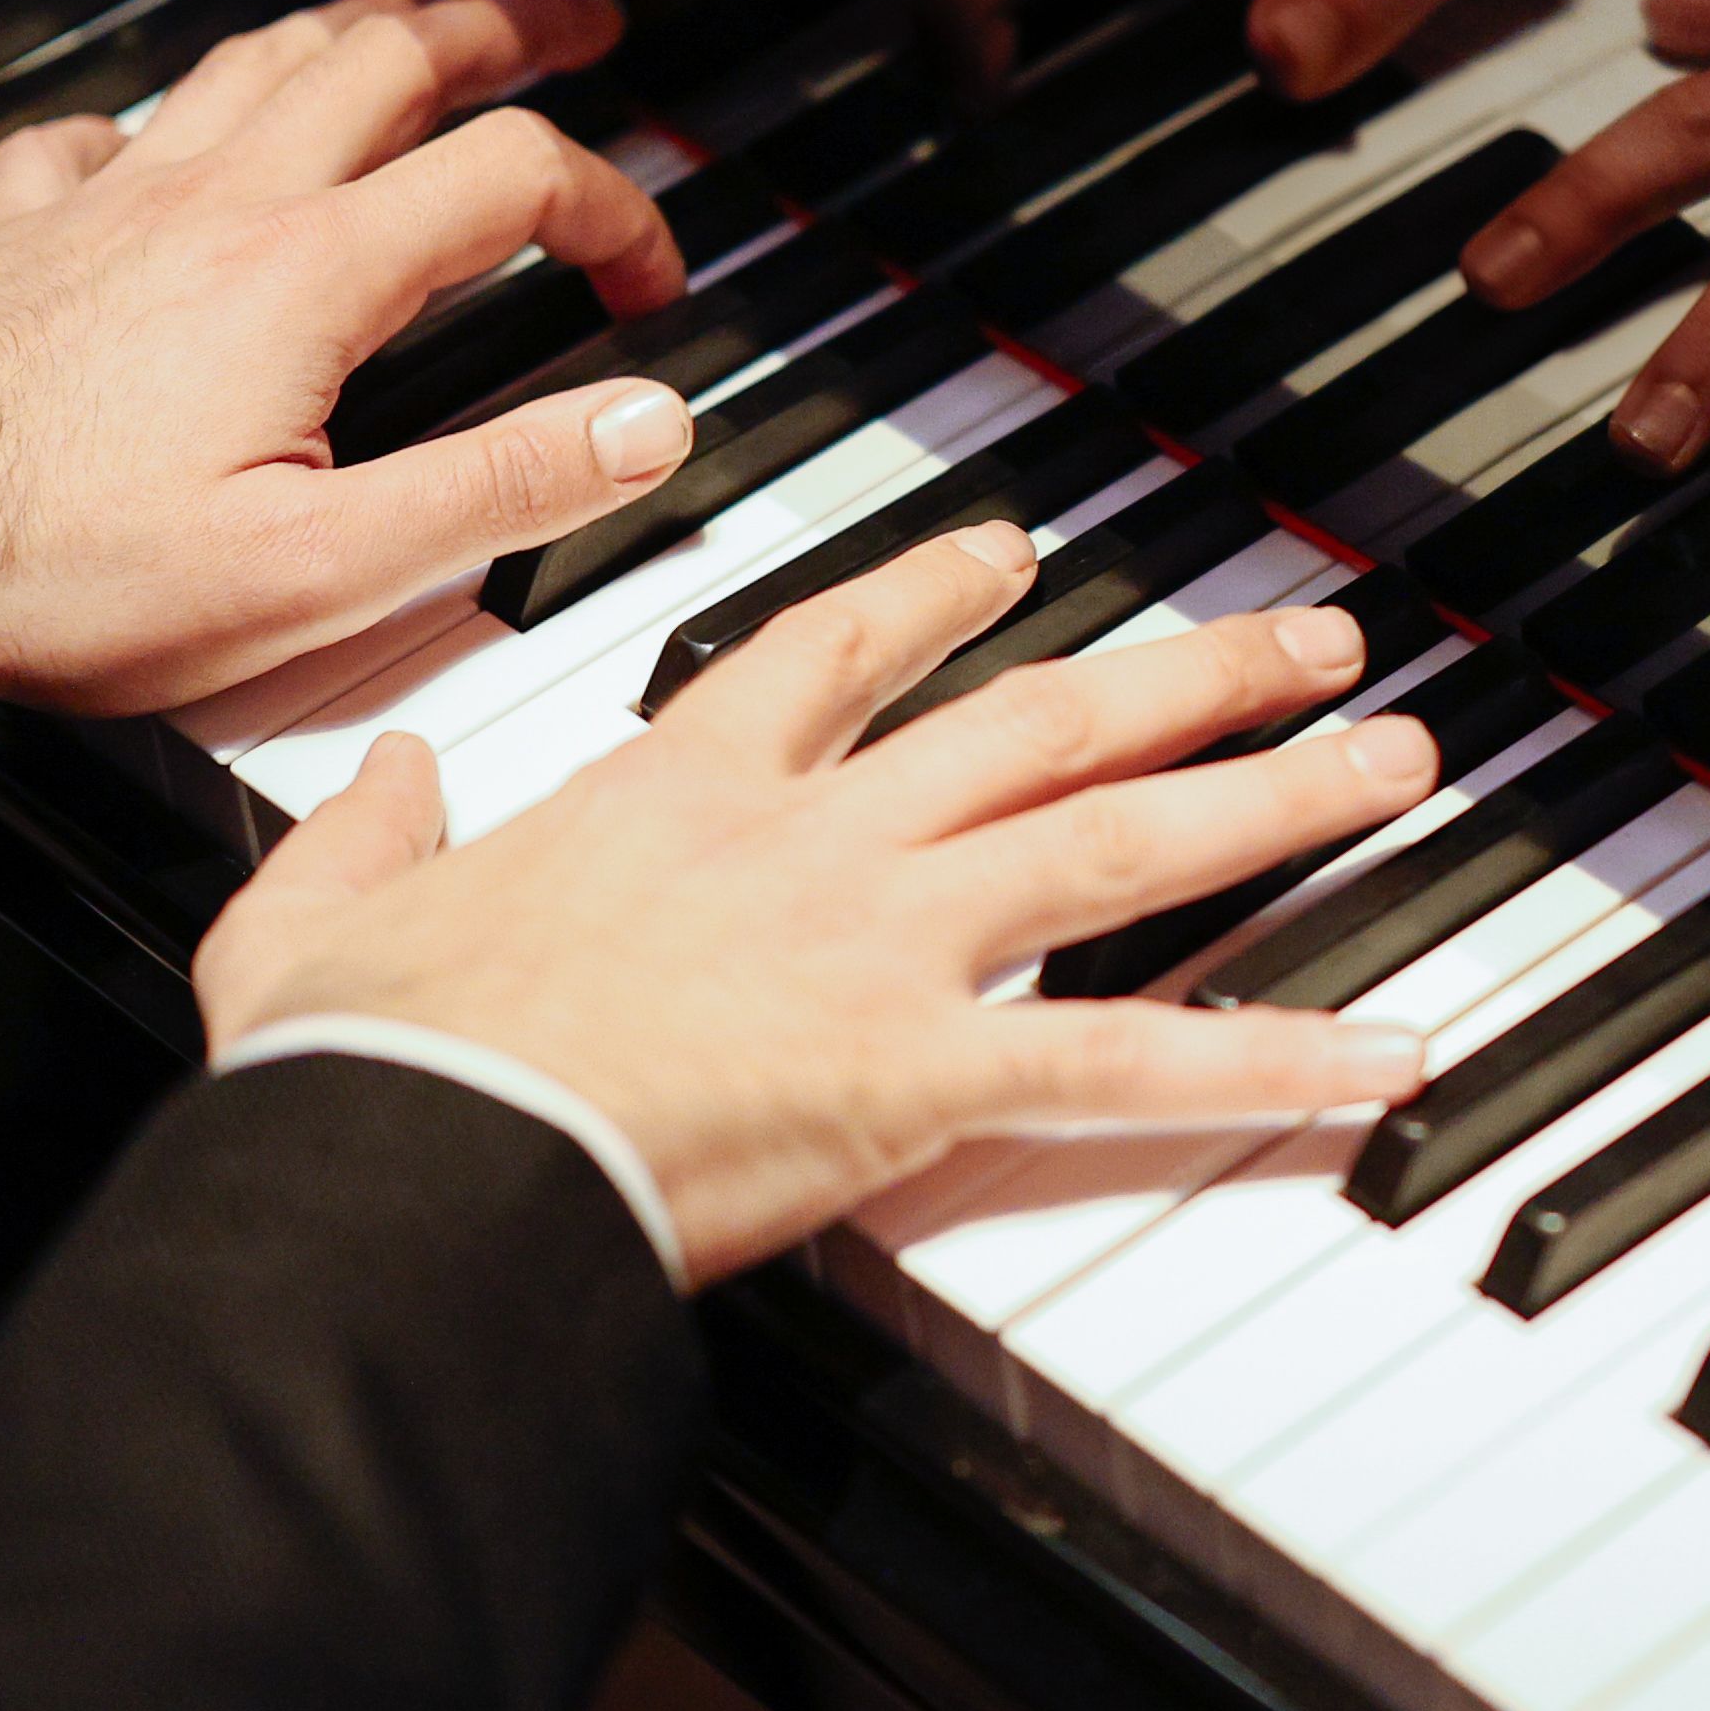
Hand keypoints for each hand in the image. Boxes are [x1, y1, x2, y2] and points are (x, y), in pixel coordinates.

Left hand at [0, 0, 693, 713]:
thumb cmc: (70, 578)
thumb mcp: (323, 571)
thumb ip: (499, 488)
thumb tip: (648, 424)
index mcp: (305, 276)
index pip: (510, 176)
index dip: (609, 210)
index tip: (647, 282)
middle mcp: (213, 207)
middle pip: (388, 56)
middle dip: (503, 29)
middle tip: (579, 28)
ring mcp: (108, 207)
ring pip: (255, 57)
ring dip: (358, 30)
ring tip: (418, 29)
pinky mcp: (17, 238)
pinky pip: (94, 131)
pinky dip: (157, 117)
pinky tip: (162, 143)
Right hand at [188, 533, 1442, 1277]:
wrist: (403, 1152)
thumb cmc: (360, 1067)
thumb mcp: (312, 919)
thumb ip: (369, 836)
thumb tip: (392, 779)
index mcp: (666, 799)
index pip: (825, 658)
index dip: (930, 597)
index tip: (1009, 558)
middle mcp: (805, 844)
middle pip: (1037, 721)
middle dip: (1188, 672)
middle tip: (1309, 639)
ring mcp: (878, 946)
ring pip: (1121, 840)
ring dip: (1275, 797)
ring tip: (1397, 759)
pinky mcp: (920, 1070)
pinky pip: (1137, 1064)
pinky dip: (1277, 1060)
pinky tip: (1388, 1056)